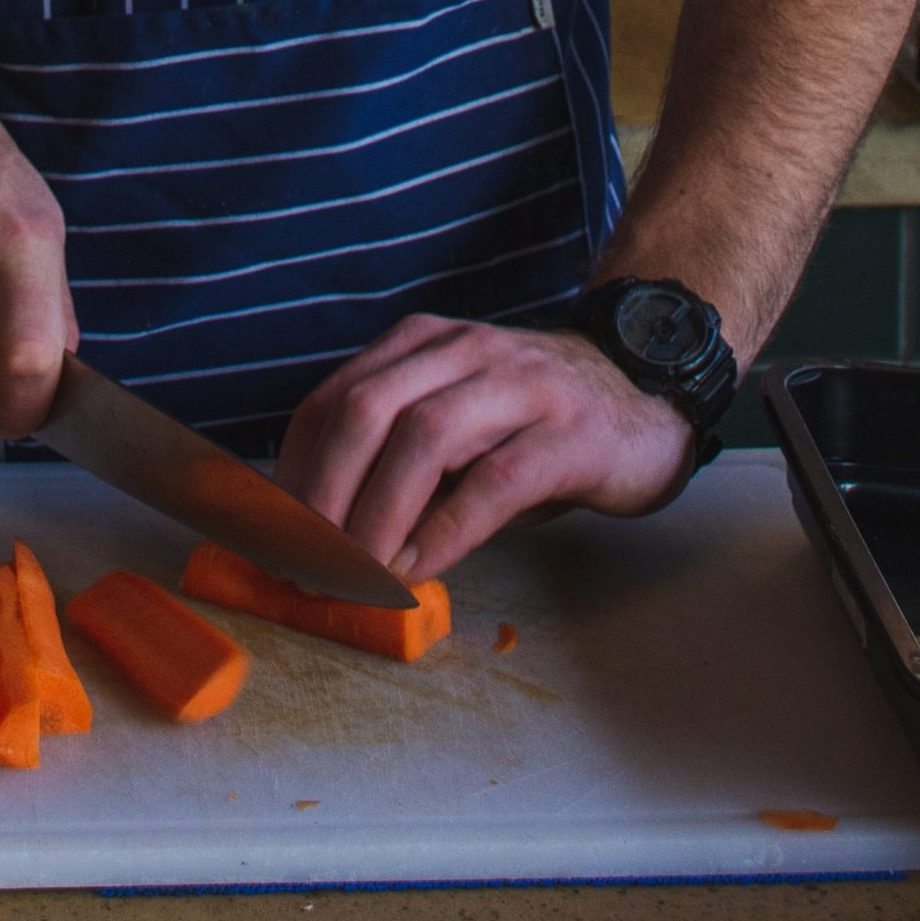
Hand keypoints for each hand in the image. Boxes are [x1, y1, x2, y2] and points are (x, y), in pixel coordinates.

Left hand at [273, 314, 696, 582]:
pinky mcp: (570, 434)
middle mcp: (465, 351)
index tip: (269, 537)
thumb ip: (393, 461)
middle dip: (321, 496)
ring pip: (423, 440)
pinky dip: (444, 532)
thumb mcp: (456, 426)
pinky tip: (419, 570)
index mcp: (422, 344)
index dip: (291, 473)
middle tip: (304, 564)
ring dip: (376, 518)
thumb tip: (316, 535)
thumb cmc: (535, 424)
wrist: (650, 393)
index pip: (331, 401)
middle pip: (364, 412)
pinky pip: (492, 483)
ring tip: (355, 576)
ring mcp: (521, 386)